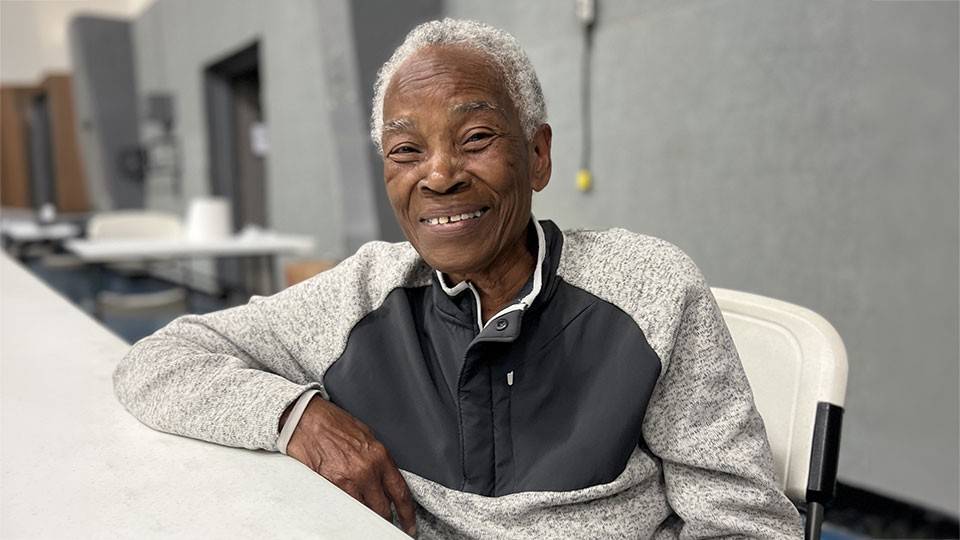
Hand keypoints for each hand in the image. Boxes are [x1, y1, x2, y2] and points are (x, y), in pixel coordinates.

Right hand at [283, 396, 416, 536]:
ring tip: (366, 518)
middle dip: (386, 519)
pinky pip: (344, 507)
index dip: (407, 514)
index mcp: (380, 456)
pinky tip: (349, 512)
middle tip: (388, 525)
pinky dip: (348, 512)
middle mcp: (366, 470)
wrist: (308, 419)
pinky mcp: (329, 486)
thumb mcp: (366, 436)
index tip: (409, 524)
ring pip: (364, 512)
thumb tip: (384, 477)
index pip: (400, 492)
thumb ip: (378, 459)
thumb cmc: (334, 424)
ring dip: (366, 517)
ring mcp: (347, 480)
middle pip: (383, 509)